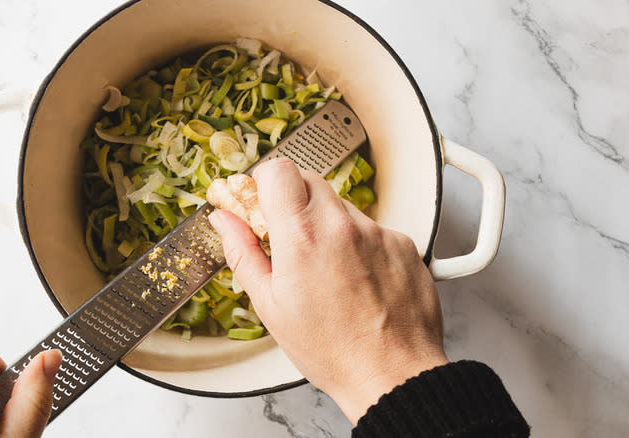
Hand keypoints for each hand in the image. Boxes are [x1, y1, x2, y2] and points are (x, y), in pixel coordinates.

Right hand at [208, 158, 447, 424]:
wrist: (392, 375)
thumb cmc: (330, 350)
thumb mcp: (269, 305)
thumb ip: (242, 252)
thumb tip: (224, 220)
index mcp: (302, 236)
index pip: (279, 169)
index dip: (264, 183)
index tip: (260, 204)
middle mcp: (342, 224)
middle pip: (309, 179)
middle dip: (292, 201)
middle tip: (288, 239)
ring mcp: (378, 232)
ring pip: (341, 206)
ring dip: (327, 225)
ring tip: (327, 271)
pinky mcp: (404, 243)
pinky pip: (372, 228)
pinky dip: (359, 244)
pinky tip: (356, 279)